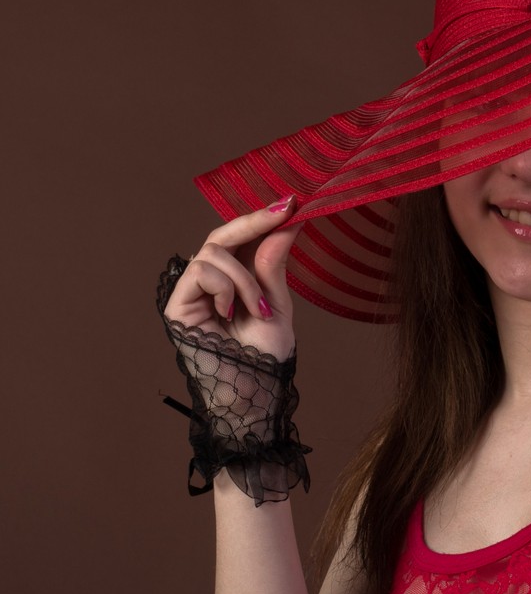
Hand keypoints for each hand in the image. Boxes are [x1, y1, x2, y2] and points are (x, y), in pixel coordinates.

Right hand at [162, 197, 303, 361]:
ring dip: (244, 278)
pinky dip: (225, 287)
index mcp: (233, 281)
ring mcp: (191, 294)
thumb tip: (286, 222)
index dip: (260, 220)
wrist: (255, 391)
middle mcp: (209, 284)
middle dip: (253, 221)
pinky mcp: (177, 306)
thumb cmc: (265, 356)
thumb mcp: (277, 303)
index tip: (291, 203)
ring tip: (258, 308)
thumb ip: (272, 264)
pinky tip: (232, 312)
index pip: (239, 241)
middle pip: (220, 236)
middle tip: (285, 211)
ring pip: (213, 253)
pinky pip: (200, 272)